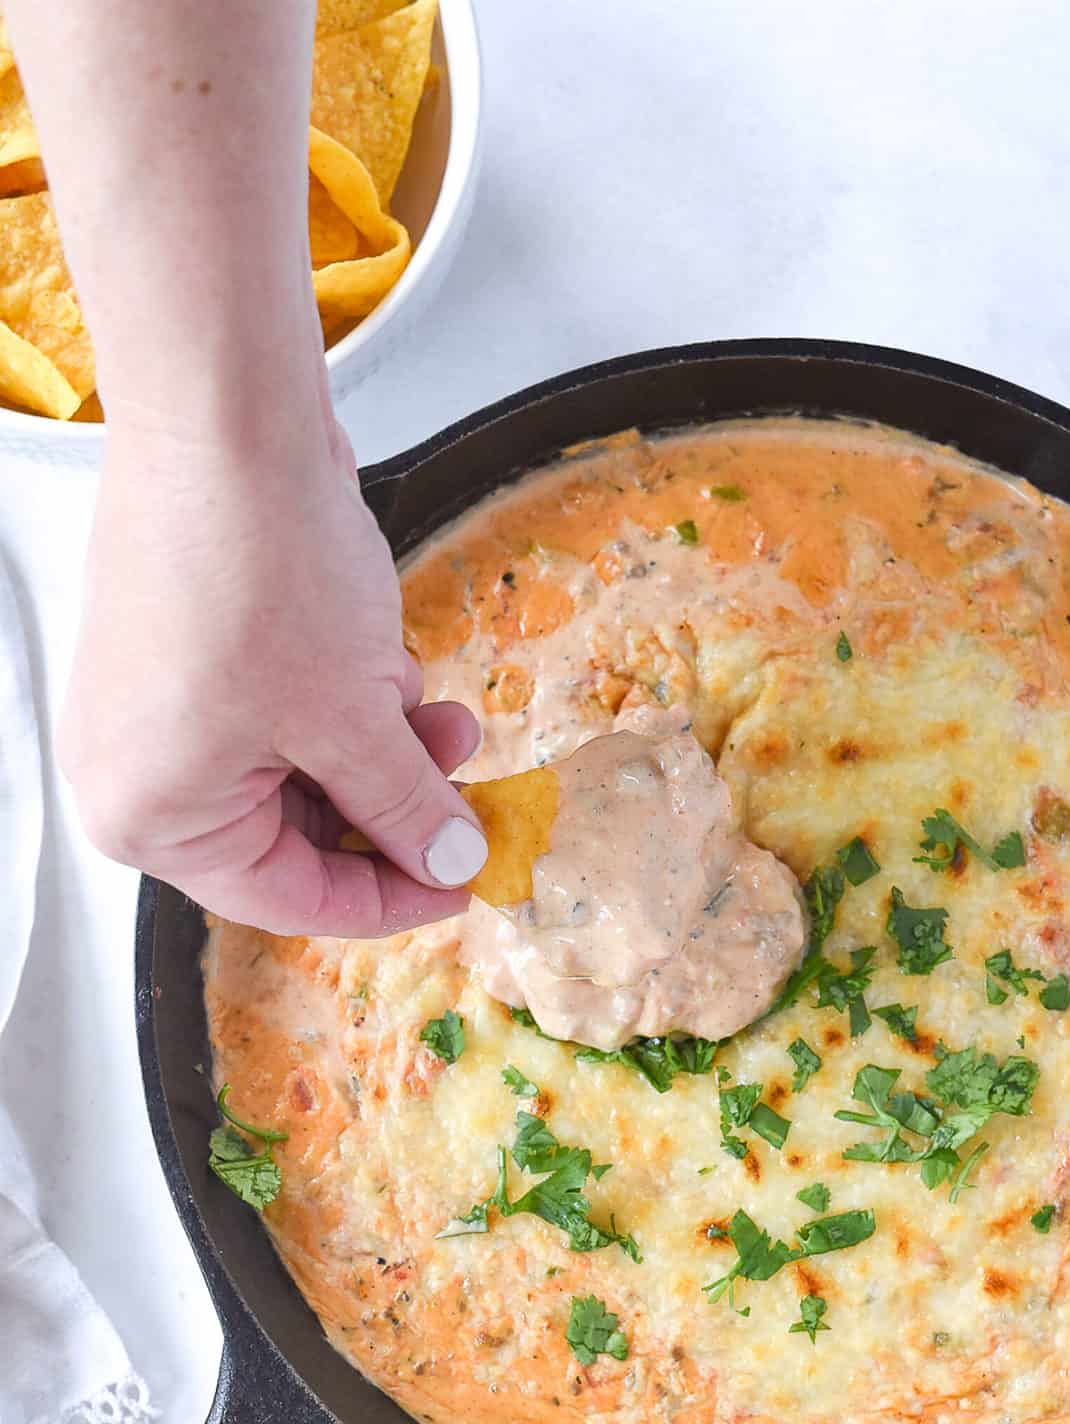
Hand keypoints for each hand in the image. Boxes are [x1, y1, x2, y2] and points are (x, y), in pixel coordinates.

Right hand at [60, 412, 487, 936]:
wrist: (226, 419)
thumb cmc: (261, 571)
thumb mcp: (355, 718)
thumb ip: (405, 806)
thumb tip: (450, 861)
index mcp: (152, 819)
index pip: (290, 898)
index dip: (392, 896)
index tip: (466, 882)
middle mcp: (137, 776)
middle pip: (293, 834)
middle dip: (394, 805)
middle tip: (472, 788)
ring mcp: (155, 712)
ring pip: (297, 771)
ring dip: (381, 750)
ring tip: (445, 712)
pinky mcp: (186, 656)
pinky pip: (281, 716)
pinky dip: (343, 705)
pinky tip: (388, 665)